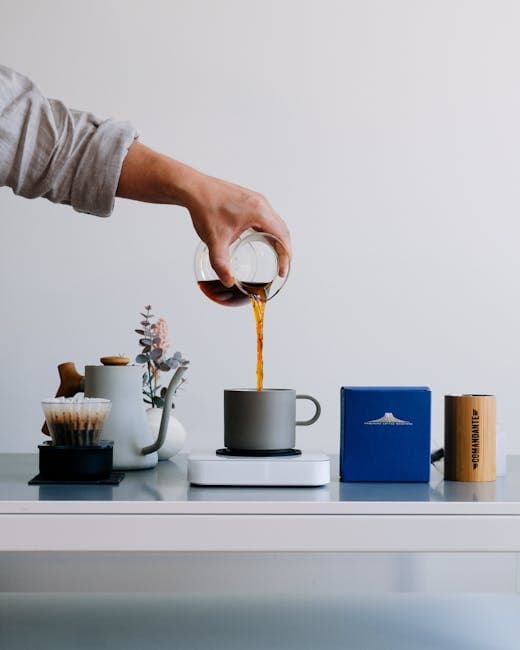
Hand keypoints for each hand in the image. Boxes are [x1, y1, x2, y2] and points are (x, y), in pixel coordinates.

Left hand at [183, 172, 291, 286]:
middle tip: (282, 266)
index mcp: (259, 213)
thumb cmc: (204, 208)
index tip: (282, 271)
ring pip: (275, 222)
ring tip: (276, 255)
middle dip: (284, 250)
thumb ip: (221, 263)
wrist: (193, 189)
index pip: (282, 237)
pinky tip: (262, 239)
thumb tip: (228, 281)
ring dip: (278, 239)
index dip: (285, 256)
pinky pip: (267, 217)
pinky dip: (269, 230)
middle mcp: (261, 204)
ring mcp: (256, 200)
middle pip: (282, 230)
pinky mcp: (249, 200)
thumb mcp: (214, 240)